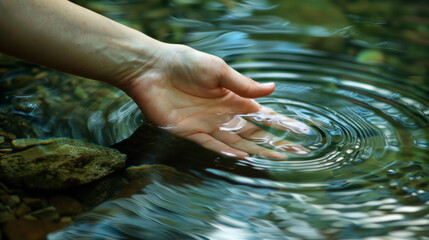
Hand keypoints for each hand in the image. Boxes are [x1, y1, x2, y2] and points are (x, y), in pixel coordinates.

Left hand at [126, 44, 309, 158]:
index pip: (260, 112)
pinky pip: (210, 144)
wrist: (153, 69)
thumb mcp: (218, 71)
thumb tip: (273, 89)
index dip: (278, 121)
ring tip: (274, 158)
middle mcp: (222, 112)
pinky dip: (226, 151)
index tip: (296, 130)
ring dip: (254, 150)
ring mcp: (207, 124)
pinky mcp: (190, 131)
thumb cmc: (186, 63)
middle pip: (251, 131)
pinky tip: (243, 157)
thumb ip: (243, 84)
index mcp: (232, 96)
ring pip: (235, 142)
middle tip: (291, 152)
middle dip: (271, 141)